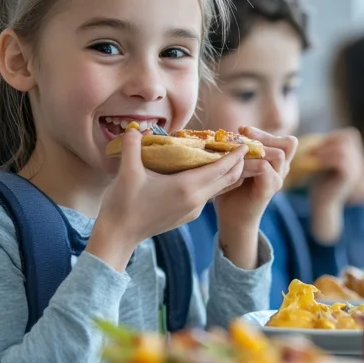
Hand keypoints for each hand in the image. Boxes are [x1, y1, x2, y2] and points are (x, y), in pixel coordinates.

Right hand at [88, 128, 247, 270]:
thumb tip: (134, 127)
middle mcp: (195, 200)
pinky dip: (215, 182)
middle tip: (243, 147)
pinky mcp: (187, 215)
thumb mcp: (127, 172)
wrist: (119, 235)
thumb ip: (133, 145)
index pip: (220, 169)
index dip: (234, 156)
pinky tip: (210, 173)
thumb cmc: (123, 204)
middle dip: (238, 164)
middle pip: (226, 179)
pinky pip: (209, 196)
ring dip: (228, 174)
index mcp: (186, 188)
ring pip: (219, 189)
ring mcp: (193, 210)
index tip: (244, 143)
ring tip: (232, 158)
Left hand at [213, 127, 297, 268]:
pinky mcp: (268, 190)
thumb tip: (232, 131)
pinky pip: (265, 169)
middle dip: (264, 136)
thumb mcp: (238, 164)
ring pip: (279, 154)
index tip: (242, 130)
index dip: (265, 133)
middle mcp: (281, 171)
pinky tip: (236, 165)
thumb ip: (241, 149)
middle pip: (289, 143)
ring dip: (258, 149)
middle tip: (243, 135)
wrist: (232, 217)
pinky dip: (250, 163)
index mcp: (277, 163)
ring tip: (239, 151)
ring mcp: (277, 181)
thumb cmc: (232, 188)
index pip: (285, 140)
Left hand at [307, 128, 363, 243]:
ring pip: (342, 149)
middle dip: (327, 142)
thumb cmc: (319, 183)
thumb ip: (327, 148)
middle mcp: (360, 162)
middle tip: (311, 151)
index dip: (332, 136)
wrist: (322, 205)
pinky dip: (325, 159)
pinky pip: (340, 159)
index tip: (316, 145)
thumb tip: (320, 135)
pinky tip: (314, 164)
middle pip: (347, 139)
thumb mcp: (324, 162)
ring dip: (323, 150)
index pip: (350, 135)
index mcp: (356, 158)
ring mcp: (356, 169)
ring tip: (310, 157)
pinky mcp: (349, 176)